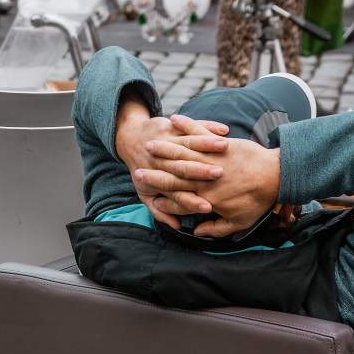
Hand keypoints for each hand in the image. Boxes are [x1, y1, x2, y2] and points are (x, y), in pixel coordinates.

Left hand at [115, 97, 228, 226]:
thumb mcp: (145, 194)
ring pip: (191, 144)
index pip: (180, 195)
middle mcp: (170, 162)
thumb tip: (175, 226)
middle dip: (203, 171)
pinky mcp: (176, 129)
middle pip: (188, 169)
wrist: (129, 142)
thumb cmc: (141, 172)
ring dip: (207, 144)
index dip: (192, 201)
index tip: (207, 207)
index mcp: (165, 182)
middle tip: (219, 174)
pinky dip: (208, 126)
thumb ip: (161, 212)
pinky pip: (194, 127)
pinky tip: (224, 130)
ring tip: (224, 145)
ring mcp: (173, 143)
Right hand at [138, 115, 281, 237]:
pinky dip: (186, 124)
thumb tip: (197, 232)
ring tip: (149, 144)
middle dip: (153, 173)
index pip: (175, 199)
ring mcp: (210, 160)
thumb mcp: (240, 221)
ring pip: (181, 152)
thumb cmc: (259, 198)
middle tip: (138, 169)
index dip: (159, 197)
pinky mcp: (219, 145)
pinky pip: (198, 132)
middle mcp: (203, 179)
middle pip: (171, 174)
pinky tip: (173, 119)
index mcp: (206, 199)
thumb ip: (217, 228)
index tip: (147, 193)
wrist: (277, 175)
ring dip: (163, 147)